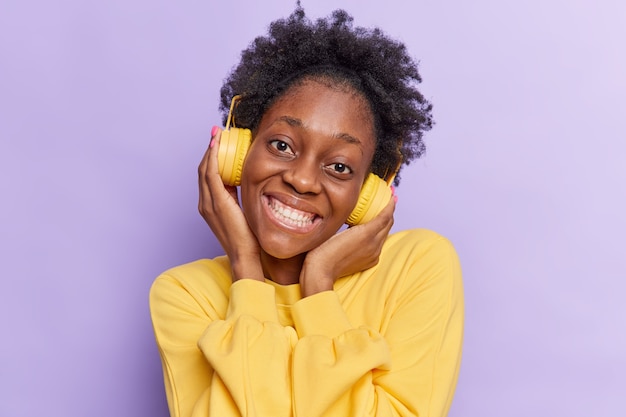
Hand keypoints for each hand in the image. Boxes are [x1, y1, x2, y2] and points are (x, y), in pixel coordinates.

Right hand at [198, 127, 263, 281]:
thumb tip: (254, 183)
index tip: (220, 141)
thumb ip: (243, 198)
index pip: (208, 175)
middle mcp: (205, 203)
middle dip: (209, 149)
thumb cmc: (249, 237)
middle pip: (203, 169)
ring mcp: (207, 203)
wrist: (245, 255)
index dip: (212, 157)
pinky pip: (211, 174)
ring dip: (210, 149)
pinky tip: (218, 146)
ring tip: (217, 134)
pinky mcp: (215, 203)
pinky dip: (212, 158)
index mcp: (211, 205)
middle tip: (217, 132)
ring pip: (204, 169)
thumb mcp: (245, 212)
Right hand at [299, 196, 394, 296]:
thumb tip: (358, 212)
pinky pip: (379, 245)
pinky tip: (370, 232)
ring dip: (384, 224)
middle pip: (388, 225)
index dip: (390, 205)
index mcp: (367, 234)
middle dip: (389, 212)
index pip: (385, 216)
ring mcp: (373, 254)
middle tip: (388, 202)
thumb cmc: (324, 248)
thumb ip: (354, 220)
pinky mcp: (371, 262)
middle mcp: (374, 245)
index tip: (391, 196)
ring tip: (379, 214)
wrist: (321, 270)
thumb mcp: (339, 228)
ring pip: (384, 235)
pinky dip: (378, 236)